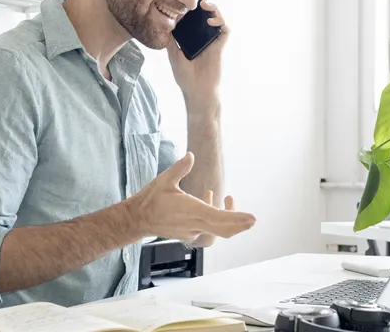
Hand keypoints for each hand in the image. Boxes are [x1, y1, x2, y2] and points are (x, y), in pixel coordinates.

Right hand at [126, 152, 254, 243]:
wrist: (137, 219)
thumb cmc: (150, 199)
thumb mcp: (164, 180)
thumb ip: (180, 168)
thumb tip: (190, 155)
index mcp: (191, 211)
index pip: (219, 218)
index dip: (237, 218)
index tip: (252, 219)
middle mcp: (194, 224)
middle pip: (223, 230)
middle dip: (239, 224)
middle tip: (252, 219)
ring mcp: (191, 231)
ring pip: (217, 229)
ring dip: (226, 217)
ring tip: (228, 198)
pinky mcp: (188, 233)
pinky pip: (208, 228)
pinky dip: (215, 217)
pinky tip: (209, 199)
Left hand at [167, 0, 227, 111]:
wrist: (197, 91)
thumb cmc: (185, 77)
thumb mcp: (173, 56)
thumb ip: (171, 41)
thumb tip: (166, 25)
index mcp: (192, 38)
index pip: (193, 18)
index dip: (192, 7)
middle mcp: (203, 37)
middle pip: (206, 14)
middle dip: (204, 1)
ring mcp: (212, 40)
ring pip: (218, 18)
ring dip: (213, 8)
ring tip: (204, 4)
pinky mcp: (220, 45)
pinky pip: (225, 30)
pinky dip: (220, 22)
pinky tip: (211, 21)